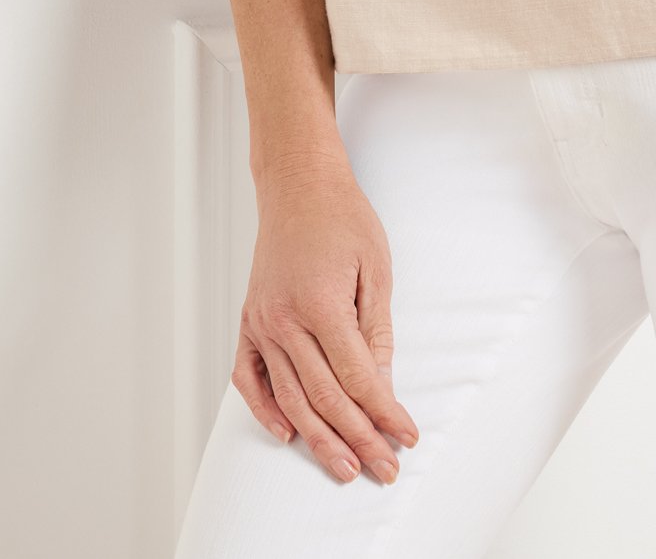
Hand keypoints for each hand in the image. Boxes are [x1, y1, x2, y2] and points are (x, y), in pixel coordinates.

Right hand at [233, 155, 419, 484]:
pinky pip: (249, 377)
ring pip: (289, 397)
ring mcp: (261, 322)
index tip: (407, 438)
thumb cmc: (343, 218)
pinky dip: (265, 409)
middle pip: (324, 397)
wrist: (298, 185)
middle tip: (383, 470)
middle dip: (357, 439)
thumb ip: (376, 331)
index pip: (357, 377)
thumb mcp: (376, 268)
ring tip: (343, 469)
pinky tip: (287, 434)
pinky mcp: (248, 320)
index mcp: (320, 304)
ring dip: (318, 439)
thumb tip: (381, 387)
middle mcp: (284, 320)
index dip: (384, 413)